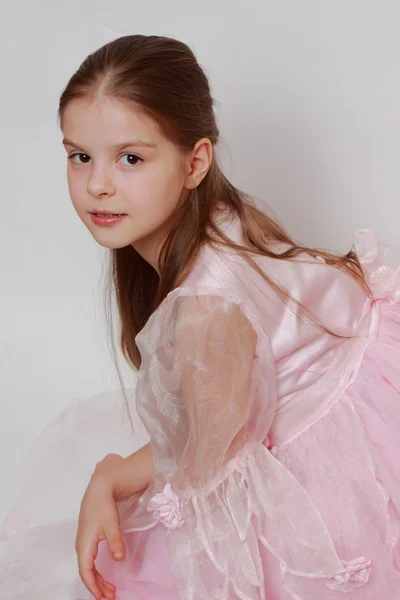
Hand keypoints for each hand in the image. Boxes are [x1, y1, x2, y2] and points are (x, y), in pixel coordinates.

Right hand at [75, 454, 124, 599]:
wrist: (100, 488)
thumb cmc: (103, 505)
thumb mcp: (111, 524)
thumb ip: (115, 542)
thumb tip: (119, 559)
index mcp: (84, 544)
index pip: (86, 572)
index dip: (93, 587)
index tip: (103, 597)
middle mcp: (82, 545)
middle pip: (87, 572)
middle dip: (97, 586)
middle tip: (111, 595)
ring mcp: (84, 542)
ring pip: (88, 566)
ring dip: (97, 579)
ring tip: (110, 589)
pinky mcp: (89, 538)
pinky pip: (90, 560)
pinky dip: (97, 570)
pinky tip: (104, 574)